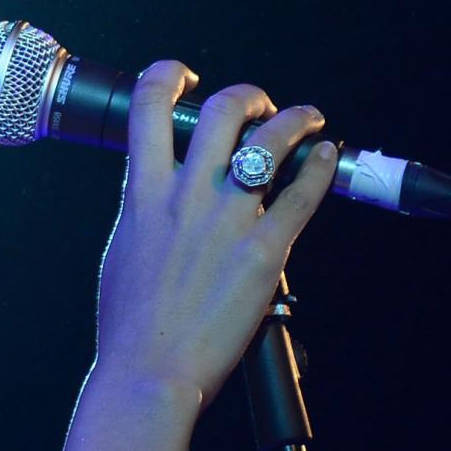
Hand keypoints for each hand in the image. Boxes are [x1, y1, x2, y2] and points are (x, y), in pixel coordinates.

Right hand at [88, 61, 339, 418]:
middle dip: (247, 96)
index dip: (169, 75)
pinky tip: (328, 157)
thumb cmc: (130, 326)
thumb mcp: (122, 250)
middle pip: (221, 110)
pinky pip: (303, 195)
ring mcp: (227, 220)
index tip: (186, 79)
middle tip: (259, 106)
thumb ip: (142, 211)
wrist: (147, 374)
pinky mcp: (263, 251)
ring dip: (294, 120)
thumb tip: (155, 193)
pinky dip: (320, 168)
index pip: (149, 105)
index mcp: (142, 193)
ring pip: (268, 141)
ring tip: (307, 119)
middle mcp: (185, 196)